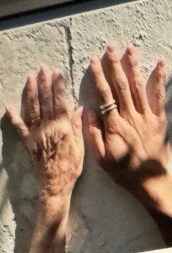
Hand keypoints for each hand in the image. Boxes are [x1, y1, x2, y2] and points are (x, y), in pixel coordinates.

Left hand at [5, 66, 84, 252]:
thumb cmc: (71, 167)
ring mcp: (36, 134)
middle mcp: (48, 128)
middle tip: (43, 69)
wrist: (56, 183)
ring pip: (32, 109)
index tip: (58, 74)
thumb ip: (77, 127)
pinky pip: (19, 127)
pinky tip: (9, 105)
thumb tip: (78, 109)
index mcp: (63, 129)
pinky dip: (13, 116)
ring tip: (30, 78)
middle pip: (45, 102)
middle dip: (44, 84)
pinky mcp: (28, 142)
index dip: (59, 88)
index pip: (60, 103)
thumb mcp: (81, 147)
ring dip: (31, 92)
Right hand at [84, 43, 171, 244]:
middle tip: (110, 47)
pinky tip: (160, 65)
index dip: (98, 77)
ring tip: (130, 49)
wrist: (150, 182)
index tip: (93, 61)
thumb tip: (87, 111)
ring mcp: (147, 118)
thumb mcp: (100, 157)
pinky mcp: (160, 121)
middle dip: (115, 65)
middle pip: (121, 86)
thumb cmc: (123, 172)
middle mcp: (131, 117)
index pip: (105, 95)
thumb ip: (92, 133)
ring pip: (138, 87)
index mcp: (114, 125)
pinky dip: (160, 80)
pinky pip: (159, 98)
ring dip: (134, 67)